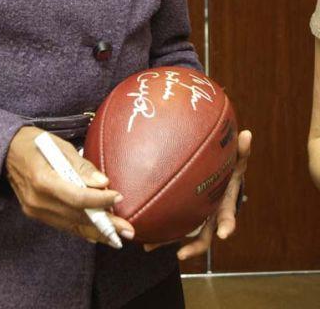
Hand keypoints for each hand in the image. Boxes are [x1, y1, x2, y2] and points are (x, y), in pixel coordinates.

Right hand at [5, 126, 134, 246]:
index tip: (118, 196)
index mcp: (41, 179)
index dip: (100, 199)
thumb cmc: (33, 142)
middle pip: (76, 216)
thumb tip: (103, 182)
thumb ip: (81, 166)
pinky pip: (63, 225)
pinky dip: (82, 229)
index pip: (77, 196)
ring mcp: (34, 210)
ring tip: (119, 235)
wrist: (4, 152)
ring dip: (97, 231)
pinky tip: (98, 233)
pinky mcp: (35, 214)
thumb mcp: (58, 145)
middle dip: (105, 223)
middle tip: (128, 229)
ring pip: (71, 225)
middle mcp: (37, 200)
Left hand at [143, 129, 251, 259]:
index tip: (225, 234)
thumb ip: (242, 149)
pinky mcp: (182, 215)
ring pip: (182, 235)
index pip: (228, 219)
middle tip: (182, 254)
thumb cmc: (228, 170)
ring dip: (167, 241)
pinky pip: (169, 224)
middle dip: (193, 247)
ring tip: (148, 246)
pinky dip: (157, 229)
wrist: (219, 179)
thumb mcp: (236, 160)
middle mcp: (209, 218)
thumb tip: (248, 133)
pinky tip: (141, 232)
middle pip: (204, 238)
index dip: (227, 227)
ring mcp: (195, 219)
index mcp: (224, 207)